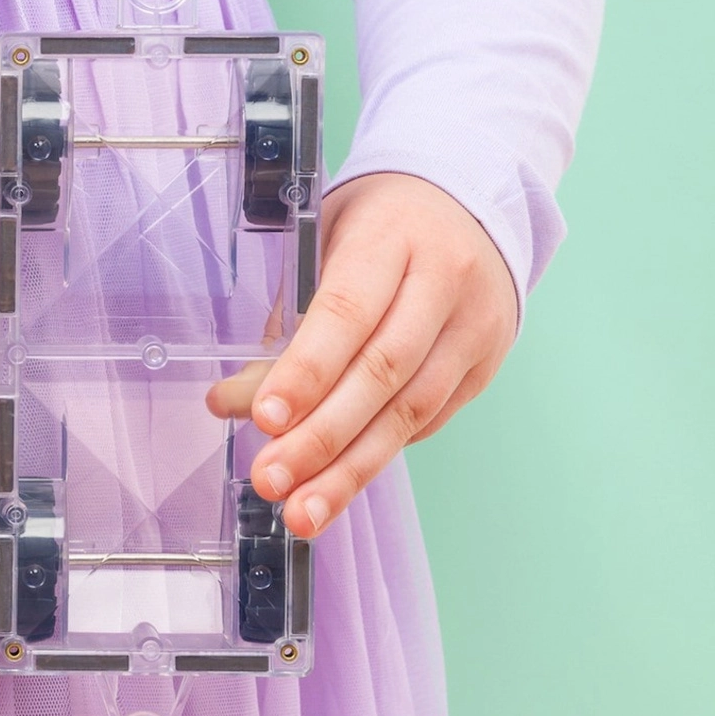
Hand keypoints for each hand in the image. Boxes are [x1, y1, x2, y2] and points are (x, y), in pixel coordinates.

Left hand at [206, 172, 517, 537]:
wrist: (473, 205)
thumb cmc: (380, 225)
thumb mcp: (322, 242)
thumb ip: (282, 320)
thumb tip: (229, 402)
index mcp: (393, 238)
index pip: (347, 312)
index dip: (307, 370)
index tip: (265, 418)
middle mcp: (444, 282)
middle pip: (382, 372)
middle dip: (322, 437)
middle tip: (271, 481)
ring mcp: (475, 328)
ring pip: (411, 410)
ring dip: (351, 469)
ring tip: (302, 510)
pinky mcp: (485, 366)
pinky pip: (428, 421)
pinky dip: (379, 452)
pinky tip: (339, 481)